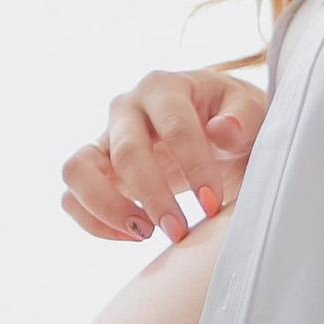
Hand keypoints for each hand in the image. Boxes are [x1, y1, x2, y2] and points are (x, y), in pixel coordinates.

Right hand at [63, 66, 269, 242]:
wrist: (215, 132)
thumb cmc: (233, 119)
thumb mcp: (252, 111)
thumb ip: (243, 117)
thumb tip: (222, 131)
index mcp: (164, 87)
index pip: (174, 125)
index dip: (193, 166)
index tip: (212, 203)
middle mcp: (126, 108)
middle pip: (126, 152)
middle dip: (154, 196)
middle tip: (180, 229)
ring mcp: (104, 139)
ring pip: (78, 171)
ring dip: (108, 208)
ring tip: (145, 233)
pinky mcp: (94, 170)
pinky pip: (71, 196)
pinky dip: (92, 221)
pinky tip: (131, 235)